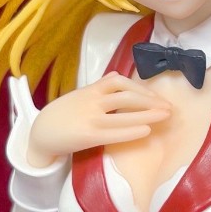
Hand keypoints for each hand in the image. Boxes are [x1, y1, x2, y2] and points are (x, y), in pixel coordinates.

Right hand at [26, 73, 171, 166]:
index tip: (156, 96)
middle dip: (151, 100)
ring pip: (124, 112)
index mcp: (90, 90)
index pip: (119, 81)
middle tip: (169, 107)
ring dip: (148, 113)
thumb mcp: (79, 95)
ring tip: (165, 117)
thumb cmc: (62, 115)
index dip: (141, 87)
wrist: (40, 133)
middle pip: (126, 96)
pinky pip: (114, 132)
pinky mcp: (88, 135)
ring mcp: (90, 118)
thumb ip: (98, 86)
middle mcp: (92, 101)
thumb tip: (116, 75)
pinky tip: (147, 130)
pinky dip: (132, 130)